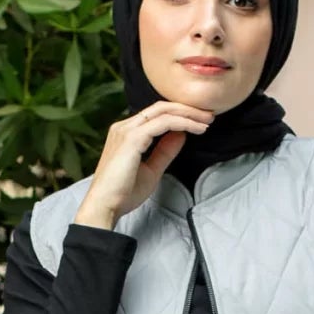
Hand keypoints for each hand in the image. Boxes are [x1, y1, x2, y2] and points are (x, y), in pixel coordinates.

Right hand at [76, 99, 213, 227]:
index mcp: (126, 132)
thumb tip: (180, 134)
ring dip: (188, 114)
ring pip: (163, 112)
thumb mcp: (151, 170)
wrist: (104, 207)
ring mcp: (127, 130)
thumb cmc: (123, 193)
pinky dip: (183, 123)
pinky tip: (196, 129)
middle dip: (187, 109)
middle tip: (209, 115)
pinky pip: (163, 123)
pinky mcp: (132, 139)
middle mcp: (125, 126)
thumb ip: (164, 151)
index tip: (200, 120)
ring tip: (207, 121)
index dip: (180, 113)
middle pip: (161, 107)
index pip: (156, 114)